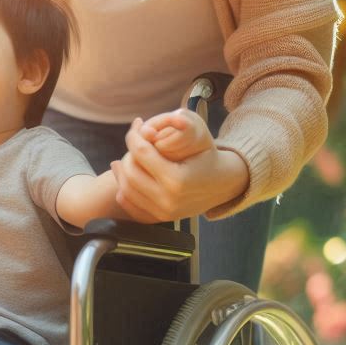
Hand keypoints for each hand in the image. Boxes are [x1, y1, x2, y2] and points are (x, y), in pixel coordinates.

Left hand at [110, 118, 249, 222]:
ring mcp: (163, 212)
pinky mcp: (159, 219)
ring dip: (122, 172)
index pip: (142, 153)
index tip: (136, 126)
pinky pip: (130, 205)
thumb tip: (143, 127)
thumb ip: (173, 126)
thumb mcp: (198, 136)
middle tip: (133, 143)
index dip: (134, 136)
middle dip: (128, 154)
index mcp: (177, 180)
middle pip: (131, 172)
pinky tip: (124, 176)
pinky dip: (123, 190)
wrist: (223, 184)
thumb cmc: (208, 156)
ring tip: (123, 159)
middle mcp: (168, 200)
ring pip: (126, 190)